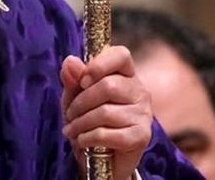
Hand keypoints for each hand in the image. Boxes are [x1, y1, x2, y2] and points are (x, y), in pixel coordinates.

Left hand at [60, 46, 152, 179]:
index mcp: (125, 74)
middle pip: (108, 85)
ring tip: (71, 130)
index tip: (83, 80)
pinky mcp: (141, 137)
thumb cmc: (88, 120)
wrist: (100, 159)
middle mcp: (139, 91)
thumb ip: (73, 79)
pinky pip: (108, 134)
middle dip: (81, 102)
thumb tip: (70, 61)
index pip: (120, 55)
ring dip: (80, 123)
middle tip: (70, 114)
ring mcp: (144, 114)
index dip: (99, 64)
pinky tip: (82, 141)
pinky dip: (88, 138)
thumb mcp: (75, 97)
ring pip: (106, 112)